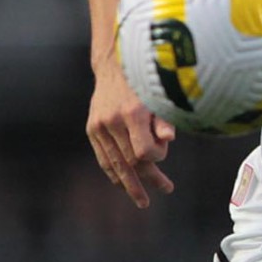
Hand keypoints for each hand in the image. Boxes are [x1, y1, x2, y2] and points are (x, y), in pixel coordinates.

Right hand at [85, 63, 175, 208]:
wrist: (116, 62)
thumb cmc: (146, 79)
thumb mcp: (161, 95)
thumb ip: (164, 119)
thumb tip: (169, 139)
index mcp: (132, 113)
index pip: (144, 151)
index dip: (157, 157)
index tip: (164, 152)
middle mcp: (113, 121)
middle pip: (130, 160)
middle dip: (149, 177)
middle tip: (167, 189)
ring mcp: (99, 125)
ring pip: (114, 162)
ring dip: (130, 183)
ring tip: (142, 200)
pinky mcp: (92, 127)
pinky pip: (103, 156)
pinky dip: (113, 172)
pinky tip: (123, 184)